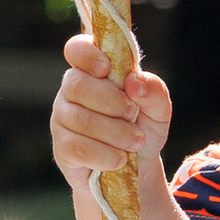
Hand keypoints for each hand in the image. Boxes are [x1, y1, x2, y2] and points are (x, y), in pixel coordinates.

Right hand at [50, 32, 172, 194]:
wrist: (137, 170)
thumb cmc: (142, 128)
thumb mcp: (158, 109)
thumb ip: (153, 90)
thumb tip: (134, 82)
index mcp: (93, 71)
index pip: (76, 49)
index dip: (87, 54)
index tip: (107, 68)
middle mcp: (72, 91)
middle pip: (76, 84)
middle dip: (110, 100)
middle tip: (133, 114)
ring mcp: (62, 119)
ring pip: (79, 119)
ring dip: (113, 132)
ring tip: (136, 142)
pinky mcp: (62, 148)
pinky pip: (76, 147)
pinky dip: (103, 154)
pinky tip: (120, 159)